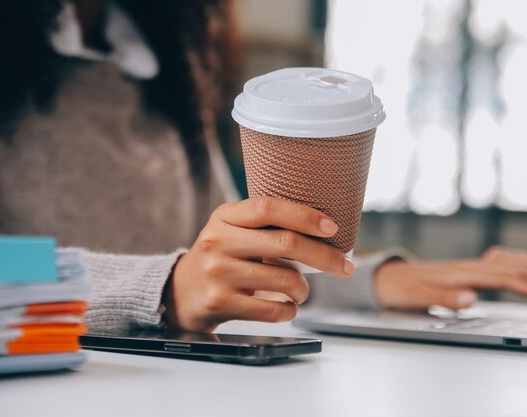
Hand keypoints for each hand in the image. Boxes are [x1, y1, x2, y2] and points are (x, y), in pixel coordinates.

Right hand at [164, 196, 353, 331]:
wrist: (181, 291)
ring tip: (302, 290)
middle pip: (285, 244)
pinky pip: (272, 309)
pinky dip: (290, 310)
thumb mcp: (232, 228)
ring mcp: (219, 272)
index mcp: (225, 216)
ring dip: (304, 289)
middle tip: (345, 266)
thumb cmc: (221, 256)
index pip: (269, 207)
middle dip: (325, 256)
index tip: (333, 227)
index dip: (305, 216)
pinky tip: (289, 306)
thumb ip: (265, 223)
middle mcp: (219, 241)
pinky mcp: (221, 302)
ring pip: (284, 280)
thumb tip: (323, 229)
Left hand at [373, 246, 526, 311]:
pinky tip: (525, 270)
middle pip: (514, 269)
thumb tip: (472, 300)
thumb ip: (444, 299)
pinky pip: (499, 260)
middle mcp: (467, 267)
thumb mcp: (416, 298)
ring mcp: (467, 266)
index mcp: (460, 275)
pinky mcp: (465, 269)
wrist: (386, 278)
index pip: (505, 278)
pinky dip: (519, 263)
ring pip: (509, 261)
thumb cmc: (400, 288)